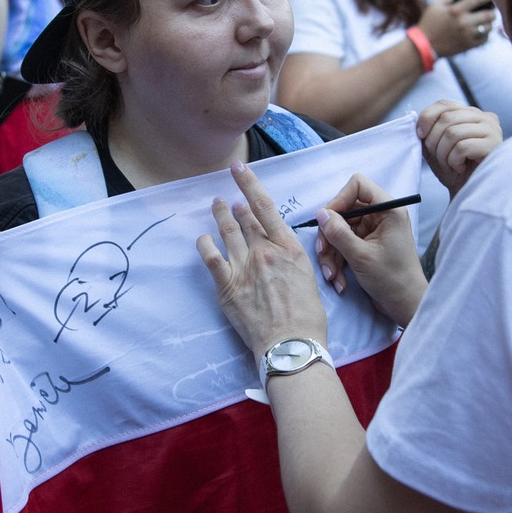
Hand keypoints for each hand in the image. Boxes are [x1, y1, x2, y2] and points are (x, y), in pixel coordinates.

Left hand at [196, 162, 331, 357]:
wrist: (291, 344)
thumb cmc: (307, 317)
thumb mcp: (309, 278)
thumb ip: (291, 259)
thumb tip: (279, 250)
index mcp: (289, 247)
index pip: (265, 206)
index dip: (249, 183)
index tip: (239, 169)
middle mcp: (264, 251)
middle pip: (245, 218)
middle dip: (235, 203)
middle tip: (227, 197)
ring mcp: (244, 267)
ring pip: (227, 232)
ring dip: (219, 216)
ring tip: (215, 206)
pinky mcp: (227, 285)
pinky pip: (210, 257)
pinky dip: (204, 244)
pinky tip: (202, 238)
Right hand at [312, 172, 427, 326]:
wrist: (405, 306)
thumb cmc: (391, 279)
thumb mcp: (361, 256)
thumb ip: (339, 233)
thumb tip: (320, 213)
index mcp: (388, 210)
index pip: (358, 186)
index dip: (339, 199)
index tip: (327, 220)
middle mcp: (380, 216)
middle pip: (343, 211)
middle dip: (330, 235)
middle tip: (323, 254)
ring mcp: (372, 231)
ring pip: (339, 230)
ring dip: (332, 254)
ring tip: (332, 276)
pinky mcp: (365, 245)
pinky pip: (343, 245)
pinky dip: (338, 262)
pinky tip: (339, 281)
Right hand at [416, 0, 497, 57]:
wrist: (424, 46)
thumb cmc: (428, 24)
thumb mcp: (434, 6)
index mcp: (455, 10)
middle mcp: (464, 22)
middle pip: (488, 15)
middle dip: (492, 12)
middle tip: (491, 11)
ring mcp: (467, 35)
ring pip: (489, 27)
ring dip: (489, 24)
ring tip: (487, 22)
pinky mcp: (468, 45)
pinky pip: (485, 39)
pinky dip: (485, 34)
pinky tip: (482, 32)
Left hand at [417, 100, 501, 194]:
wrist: (469, 194)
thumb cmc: (454, 171)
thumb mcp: (436, 148)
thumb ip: (428, 132)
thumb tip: (417, 121)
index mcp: (471, 114)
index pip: (445, 104)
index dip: (427, 117)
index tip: (419, 135)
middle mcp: (485, 117)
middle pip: (446, 118)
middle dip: (434, 142)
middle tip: (439, 159)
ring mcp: (492, 130)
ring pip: (452, 133)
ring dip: (443, 154)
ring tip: (450, 165)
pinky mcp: (494, 145)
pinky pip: (462, 147)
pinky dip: (454, 161)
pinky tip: (460, 169)